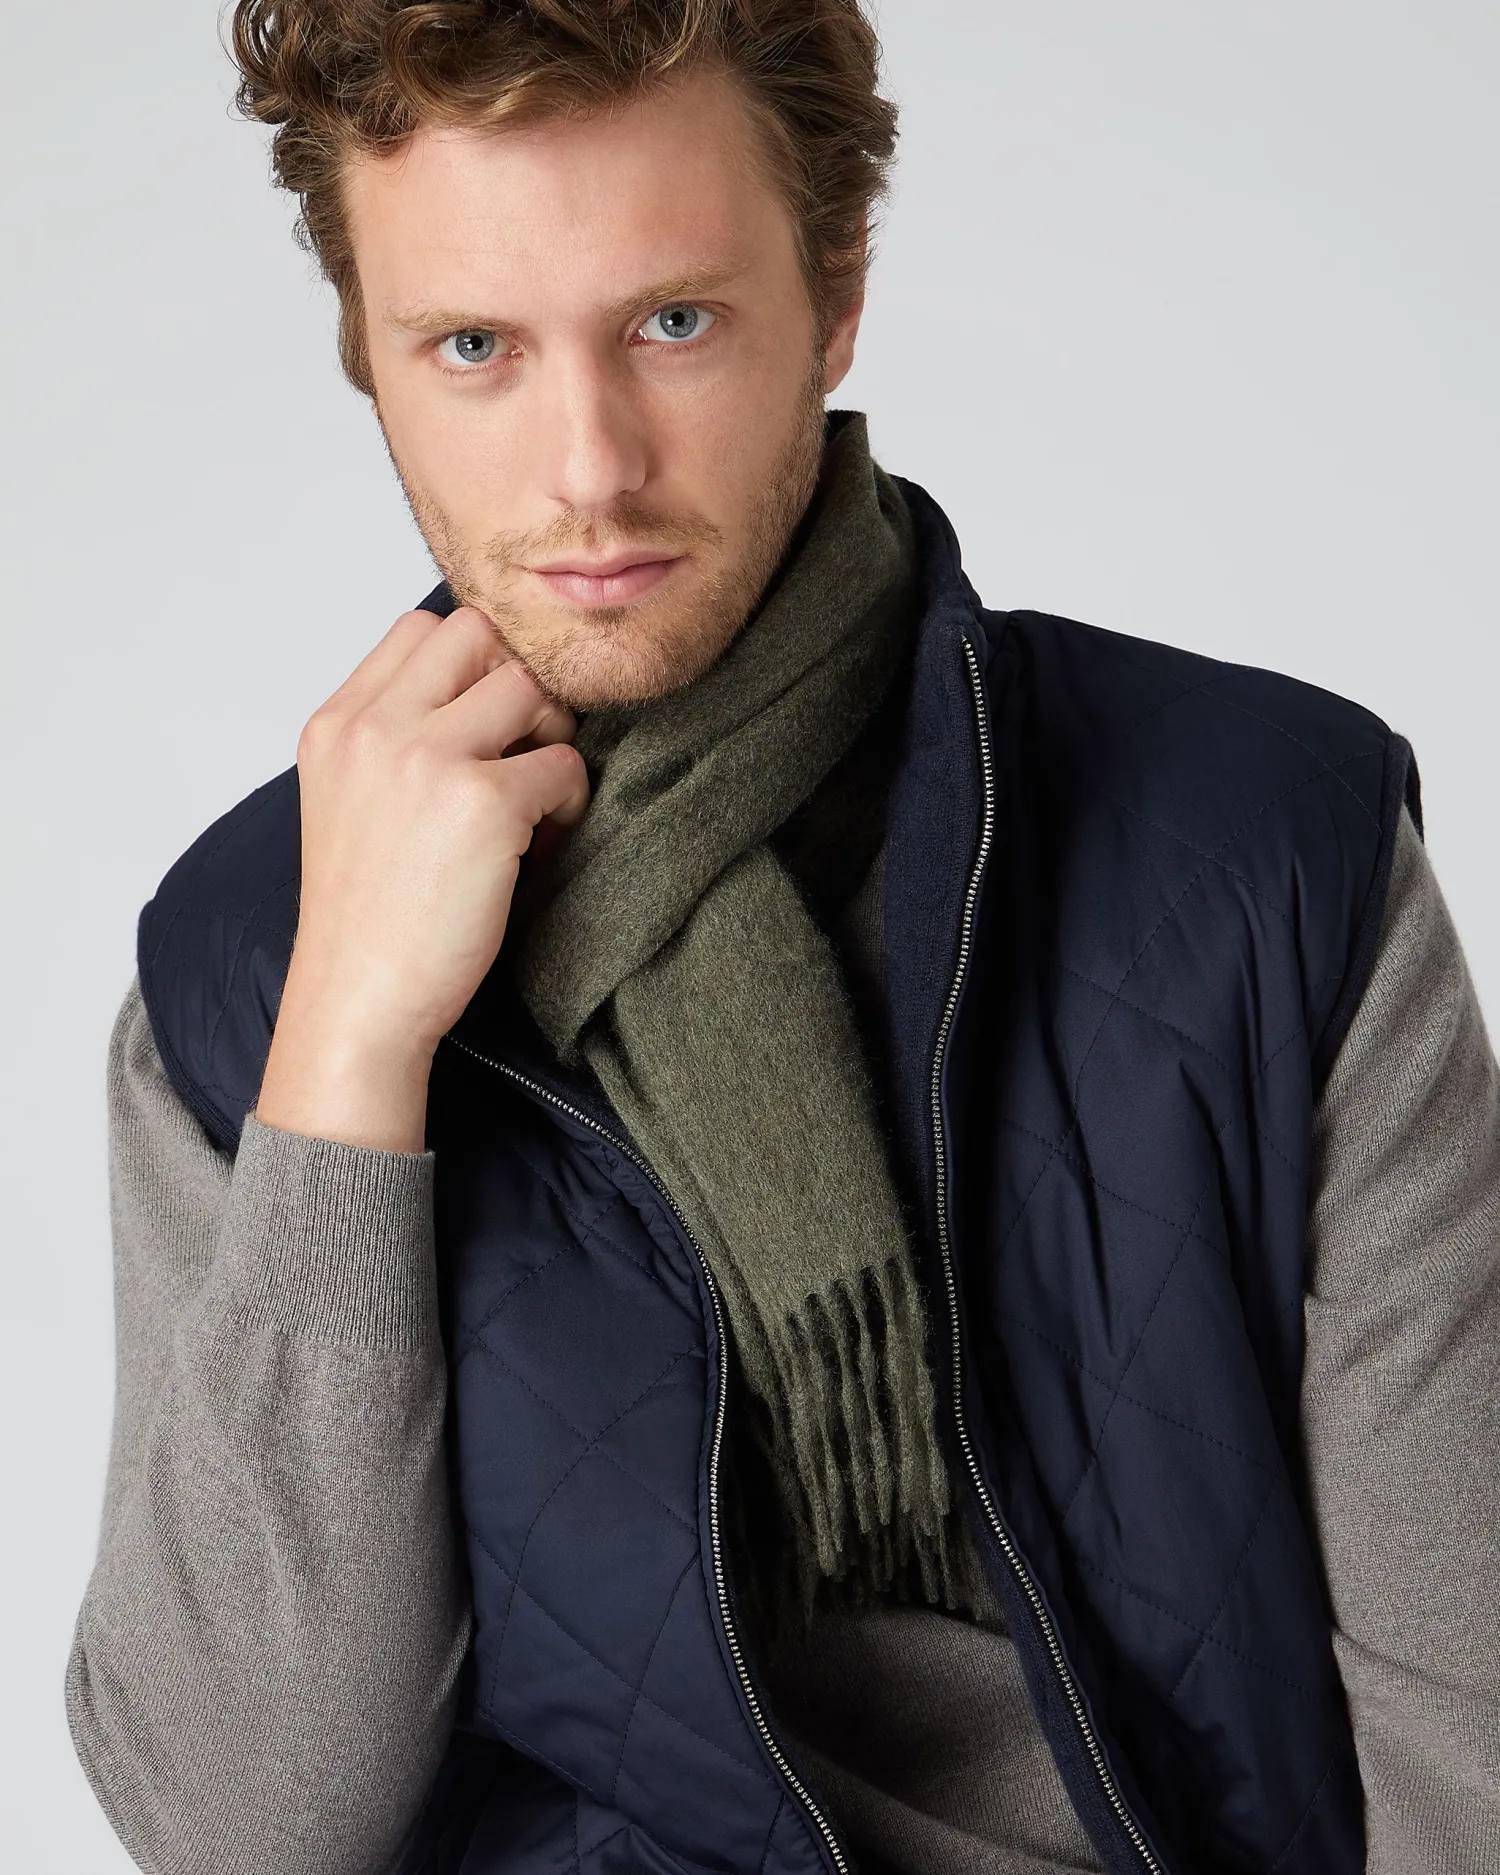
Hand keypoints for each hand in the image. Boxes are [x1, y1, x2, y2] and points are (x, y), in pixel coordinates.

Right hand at [255, 606, 589, 1149]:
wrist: (357, 1002)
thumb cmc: (366, 918)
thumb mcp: (346, 802)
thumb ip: (391, 739)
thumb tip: (482, 691)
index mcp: (336, 724)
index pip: (421, 627)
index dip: (470, 667)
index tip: (482, 727)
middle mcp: (375, 727)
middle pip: (481, 634)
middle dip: (516, 685)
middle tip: (520, 754)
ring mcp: (428, 758)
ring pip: (531, 688)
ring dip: (550, 739)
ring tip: (533, 803)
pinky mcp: (484, 802)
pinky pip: (564, 766)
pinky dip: (568, 804)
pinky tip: (539, 846)